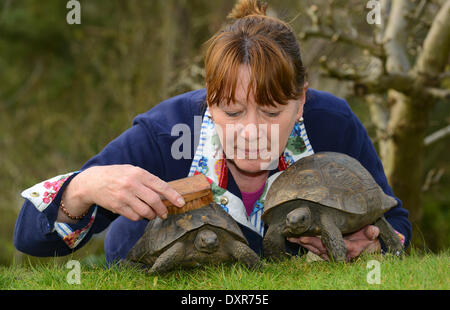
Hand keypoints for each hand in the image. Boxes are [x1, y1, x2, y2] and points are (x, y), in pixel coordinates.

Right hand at [67, 165, 184, 220]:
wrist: (93, 182)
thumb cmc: (117, 175)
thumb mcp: (132, 171)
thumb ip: (148, 180)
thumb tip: (166, 192)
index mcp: (139, 173)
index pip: (161, 186)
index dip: (173, 196)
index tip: (181, 203)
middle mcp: (132, 184)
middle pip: (154, 201)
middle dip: (163, 210)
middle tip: (165, 213)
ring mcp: (124, 196)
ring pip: (145, 211)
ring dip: (152, 215)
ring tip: (152, 214)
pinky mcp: (118, 207)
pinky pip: (135, 216)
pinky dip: (140, 217)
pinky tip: (139, 213)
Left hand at [287, 225, 380, 261]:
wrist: (368, 247)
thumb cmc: (368, 240)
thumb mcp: (371, 237)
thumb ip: (370, 234)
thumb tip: (373, 231)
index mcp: (347, 249)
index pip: (330, 246)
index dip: (318, 242)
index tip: (306, 238)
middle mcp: (337, 252)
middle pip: (319, 248)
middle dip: (307, 242)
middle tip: (295, 237)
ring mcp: (330, 252)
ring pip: (314, 248)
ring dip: (302, 242)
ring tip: (290, 237)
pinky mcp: (325, 250)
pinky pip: (313, 247)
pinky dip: (304, 242)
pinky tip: (294, 238)